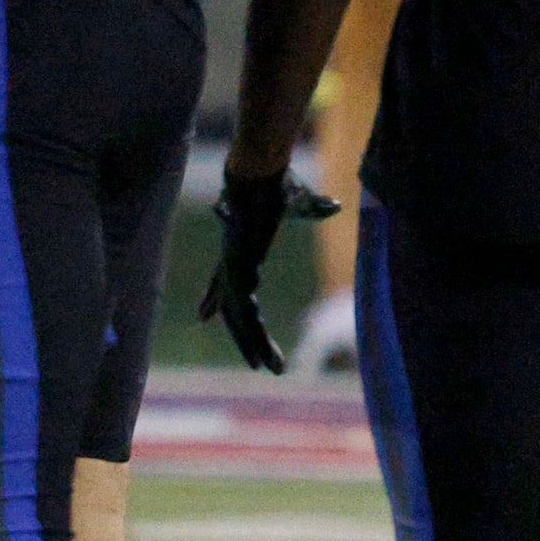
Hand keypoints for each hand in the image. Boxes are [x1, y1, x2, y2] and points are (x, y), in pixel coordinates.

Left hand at [198, 170, 341, 372]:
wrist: (259, 173)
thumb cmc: (277, 184)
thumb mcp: (301, 204)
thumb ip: (315, 209)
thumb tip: (335, 206)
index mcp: (239, 251)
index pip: (224, 283)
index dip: (214, 299)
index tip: (204, 316)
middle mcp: (231, 264)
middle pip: (235, 310)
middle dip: (247, 338)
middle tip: (260, 366)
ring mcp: (232, 268)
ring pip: (240, 316)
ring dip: (253, 343)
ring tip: (266, 367)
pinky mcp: (237, 269)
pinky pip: (243, 307)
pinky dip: (251, 331)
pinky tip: (258, 346)